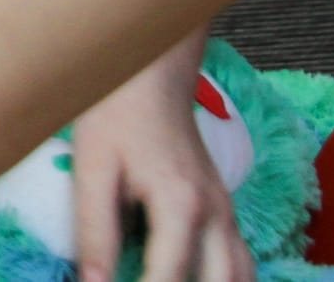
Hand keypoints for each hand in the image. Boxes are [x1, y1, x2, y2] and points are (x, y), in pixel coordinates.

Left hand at [70, 44, 252, 281]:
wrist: (150, 73)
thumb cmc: (116, 114)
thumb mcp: (93, 167)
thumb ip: (95, 230)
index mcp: (181, 204)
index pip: (169, 279)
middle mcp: (216, 214)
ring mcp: (227, 211)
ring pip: (240, 277)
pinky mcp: (225, 209)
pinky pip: (240, 263)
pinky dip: (225, 281)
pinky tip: (196, 280)